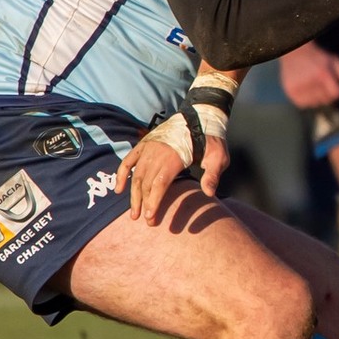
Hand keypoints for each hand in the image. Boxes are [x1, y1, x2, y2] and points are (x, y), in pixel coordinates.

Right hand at [113, 131, 229, 224]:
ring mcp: (148, 148)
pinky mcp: (144, 144)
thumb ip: (212, 174)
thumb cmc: (211, 140)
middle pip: (146, 182)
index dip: (154, 201)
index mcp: (174, 157)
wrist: (202, 117)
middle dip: (144, 203)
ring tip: (134, 212)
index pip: (159, 184)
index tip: (150, 217)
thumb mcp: (218, 156)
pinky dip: (122, 174)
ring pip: (136, 175)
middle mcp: (157, 153)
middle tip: (144, 220)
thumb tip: (209, 193)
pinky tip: (119, 189)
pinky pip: (128, 160)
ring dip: (133, 194)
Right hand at [279, 42, 338, 108]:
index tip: (336, 87)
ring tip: (314, 87)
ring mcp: (299, 88)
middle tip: (323, 85)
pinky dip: (307, 101)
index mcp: (322, 74)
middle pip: (326, 100)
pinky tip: (306, 91)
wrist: (294, 52)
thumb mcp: (334, 60)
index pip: (336, 93)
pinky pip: (304, 105)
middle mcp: (310, 82)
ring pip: (315, 104)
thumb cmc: (317, 58)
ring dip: (317, 98)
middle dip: (328, 95)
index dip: (338, 92)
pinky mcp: (291, 92)